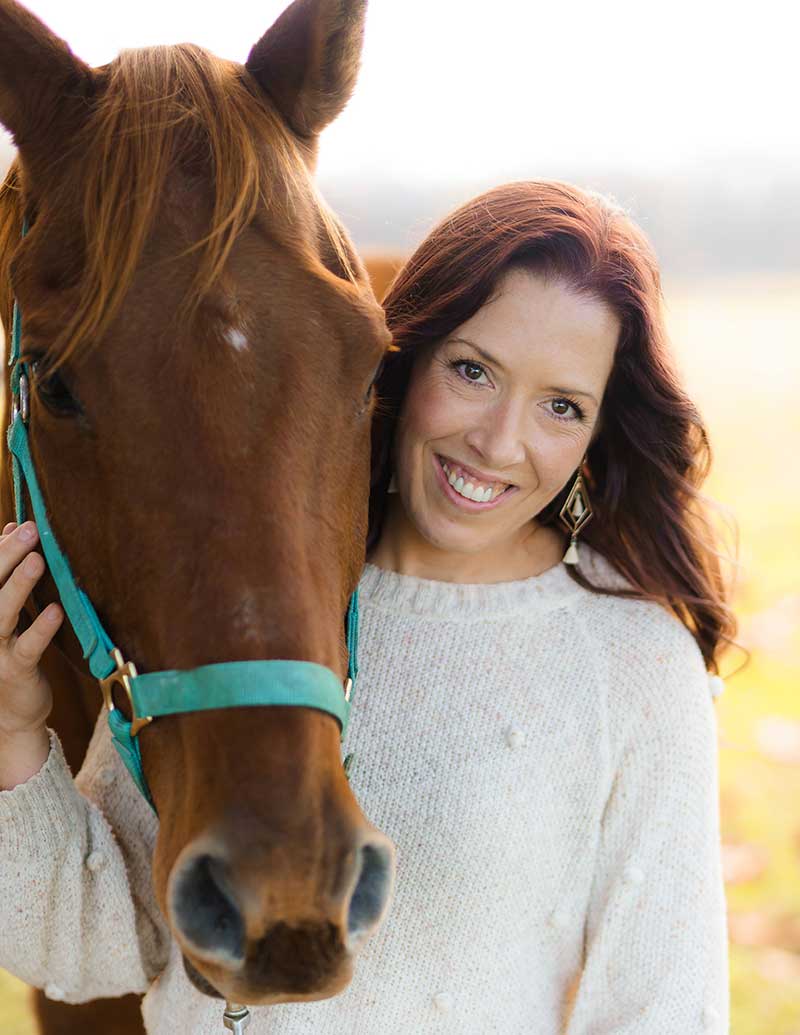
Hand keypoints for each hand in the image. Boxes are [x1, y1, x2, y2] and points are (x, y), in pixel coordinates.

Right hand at [0, 520, 63, 738]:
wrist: (11, 713)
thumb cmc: (10, 652)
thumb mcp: (5, 611)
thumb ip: (5, 574)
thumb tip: (11, 527)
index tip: (20, 524)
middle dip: (6, 556)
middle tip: (30, 530)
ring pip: (1, 614)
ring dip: (19, 586)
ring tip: (37, 560)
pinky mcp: (14, 671)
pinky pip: (28, 648)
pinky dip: (40, 629)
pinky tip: (56, 611)